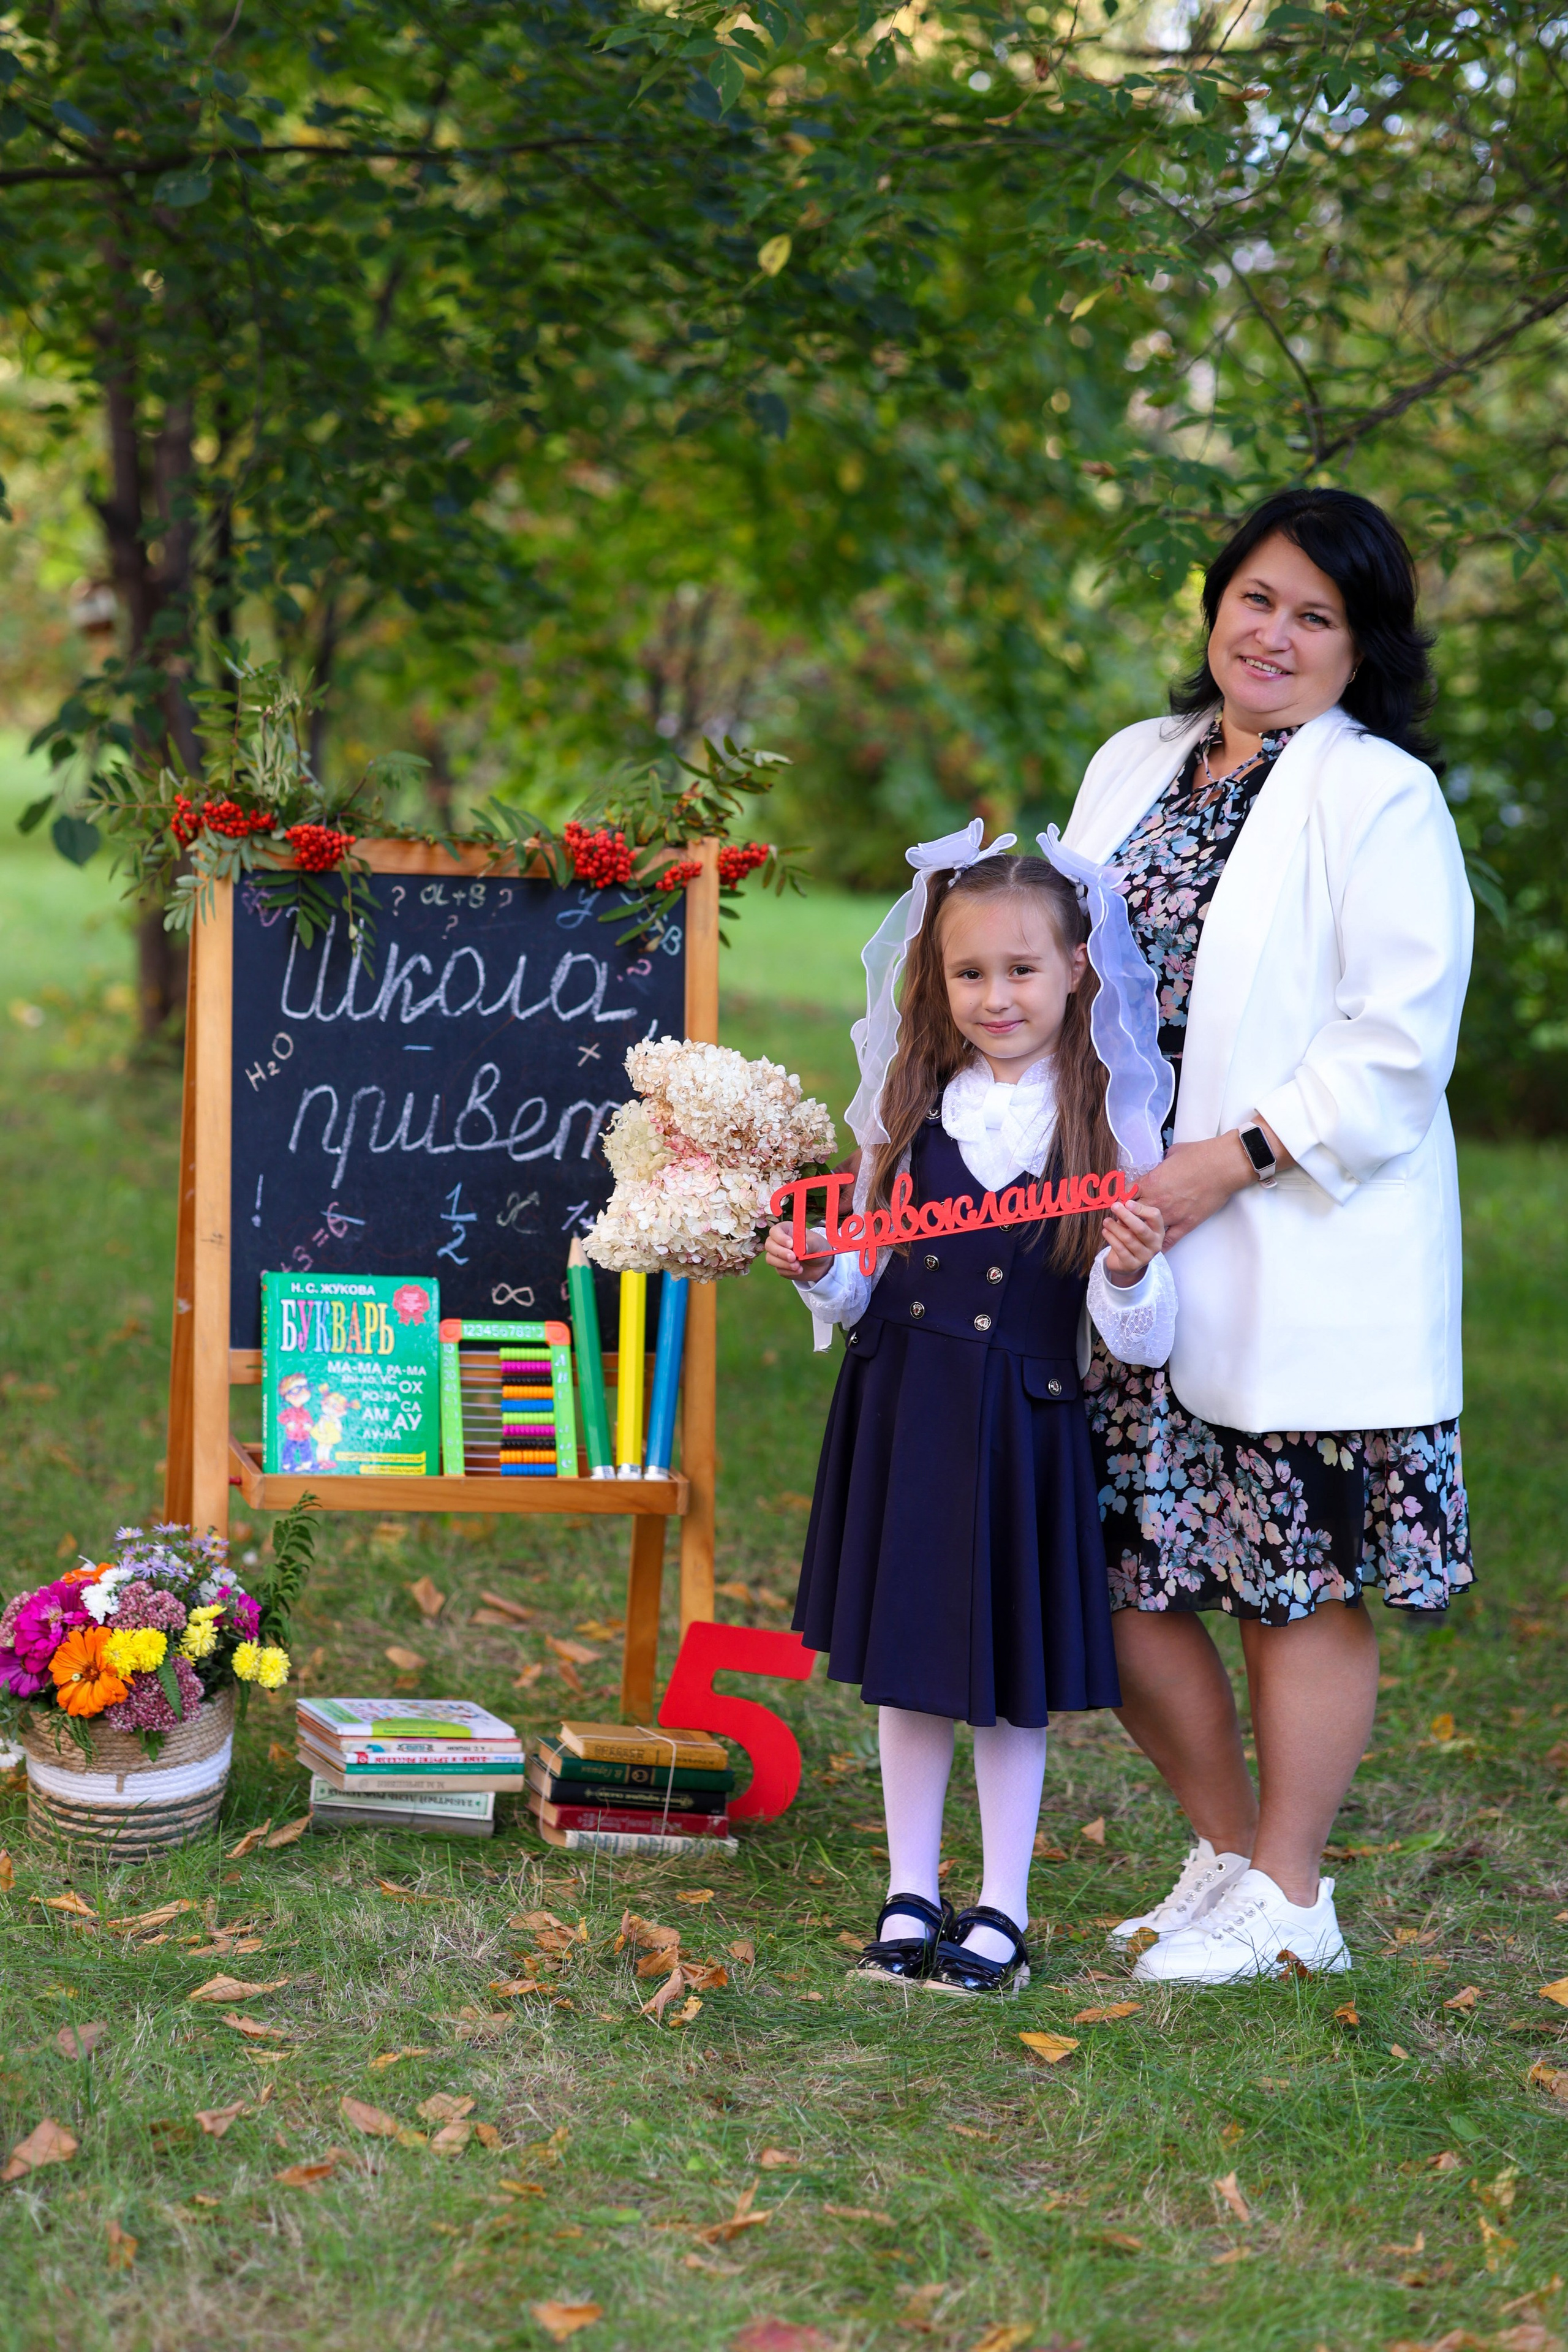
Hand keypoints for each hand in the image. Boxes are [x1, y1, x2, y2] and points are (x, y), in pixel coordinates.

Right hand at [764, 1222, 832, 1285]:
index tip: (791, 1244)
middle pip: (769, 1245)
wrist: (822, 1264)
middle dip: (780, 1252)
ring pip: (770, 1258)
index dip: (780, 1237)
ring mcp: (778, 1255)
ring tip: (798, 1266)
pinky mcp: (780, 1267)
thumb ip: (809, 1244)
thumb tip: (801, 1249)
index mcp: (787, 1230)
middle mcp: (779, 1241)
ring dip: (784, 1264)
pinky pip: (779, 1270)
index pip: (775, 1231)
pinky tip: (800, 1270)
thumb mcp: (817, 1243)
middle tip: (793, 1257)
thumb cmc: (818, 1247)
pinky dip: (789, 1271)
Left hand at [1102, 1196, 1165, 1285]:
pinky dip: (1111, 1238)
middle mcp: (1155, 1244)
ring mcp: (1145, 1256)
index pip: (1155, 1216)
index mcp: (1158, 1231)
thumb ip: (1129, 1216)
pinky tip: (1105, 1231)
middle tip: (1114, 1206)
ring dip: (1115, 1227)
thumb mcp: (1133, 1227)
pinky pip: (1120, 1249)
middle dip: (1126, 1216)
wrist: (1127, 1264)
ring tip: (1106, 1221)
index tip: (1127, 1202)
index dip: (1141, 1208)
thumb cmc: (1131, 1239)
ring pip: (1128, 1238)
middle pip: (1141, 1228)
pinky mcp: (1132, 1265)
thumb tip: (1120, 1204)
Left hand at [1134, 1121, 1292, 1244]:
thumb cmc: (1199, 1154)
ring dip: (1140, 1231)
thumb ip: (1163, 1161)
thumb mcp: (1173, 1152)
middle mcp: (1157, 1200)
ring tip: (1135, 1233)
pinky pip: (1170, 1239)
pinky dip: (1161, 1244)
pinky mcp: (1187, 1223)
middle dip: (1124, 1217)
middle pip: (1130, 1214)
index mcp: (1151, 1181)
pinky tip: (1155, 1248)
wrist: (1222, 1166)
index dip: (1120, 1198)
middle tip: (1122, 1219)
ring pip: (1147, 1229)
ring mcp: (1172, 1214)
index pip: (1125, 1195)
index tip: (1118, 1200)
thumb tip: (1163, 1161)